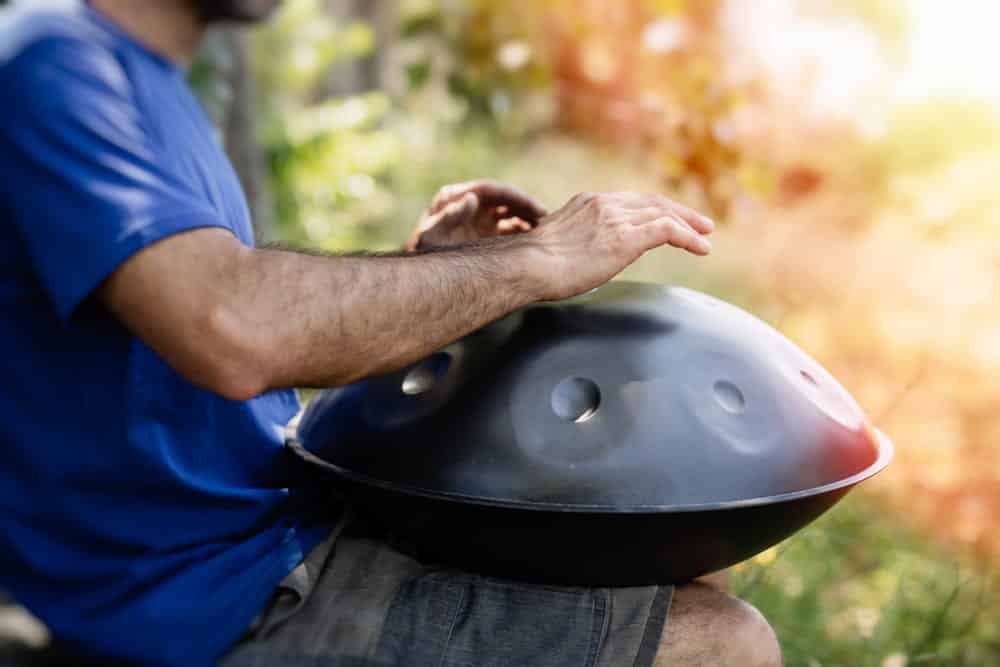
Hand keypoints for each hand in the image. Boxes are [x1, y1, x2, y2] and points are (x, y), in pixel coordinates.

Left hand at [407, 179, 547, 250]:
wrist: (422, 275)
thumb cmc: (425, 254)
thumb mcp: (434, 236)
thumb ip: (450, 217)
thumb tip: (472, 197)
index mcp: (455, 196)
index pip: (492, 189)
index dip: (517, 197)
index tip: (537, 209)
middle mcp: (468, 203)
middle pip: (504, 198)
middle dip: (527, 207)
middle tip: (547, 220)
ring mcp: (478, 217)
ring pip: (509, 212)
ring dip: (528, 219)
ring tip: (545, 232)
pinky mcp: (486, 231)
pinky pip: (509, 226)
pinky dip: (523, 231)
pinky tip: (535, 241)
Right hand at [518, 192, 714, 300]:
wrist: (526, 266)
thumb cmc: (532, 266)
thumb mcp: (557, 245)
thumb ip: (576, 242)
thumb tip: (579, 258)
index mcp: (588, 203)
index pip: (631, 201)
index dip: (654, 209)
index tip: (668, 218)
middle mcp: (605, 204)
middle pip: (652, 202)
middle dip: (680, 212)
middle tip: (701, 223)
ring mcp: (616, 219)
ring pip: (664, 214)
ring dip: (690, 225)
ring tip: (706, 237)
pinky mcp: (625, 238)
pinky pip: (667, 231)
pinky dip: (688, 237)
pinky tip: (701, 248)